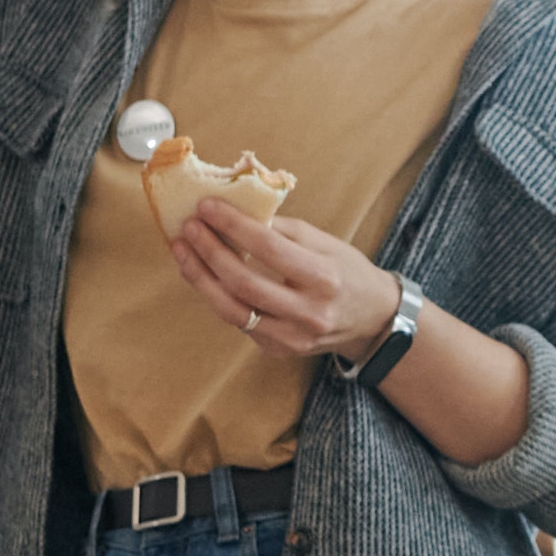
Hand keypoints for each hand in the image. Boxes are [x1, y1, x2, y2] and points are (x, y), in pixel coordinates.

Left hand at [176, 200, 400, 360]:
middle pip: (244, 283)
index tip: (207, 206)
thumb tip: (237, 212)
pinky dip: (217, 296)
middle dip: (210, 252)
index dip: (233, 226)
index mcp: (325, 278)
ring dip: (201, 278)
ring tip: (183, 251)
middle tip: (189, 227)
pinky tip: (203, 275)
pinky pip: (240, 323)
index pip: (269, 248)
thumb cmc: (347, 272)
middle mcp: (309, 312)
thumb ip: (283, 230)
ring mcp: (293, 337)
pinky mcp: (280, 350)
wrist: (372, 319)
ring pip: (233, 310)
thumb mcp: (326, 243)